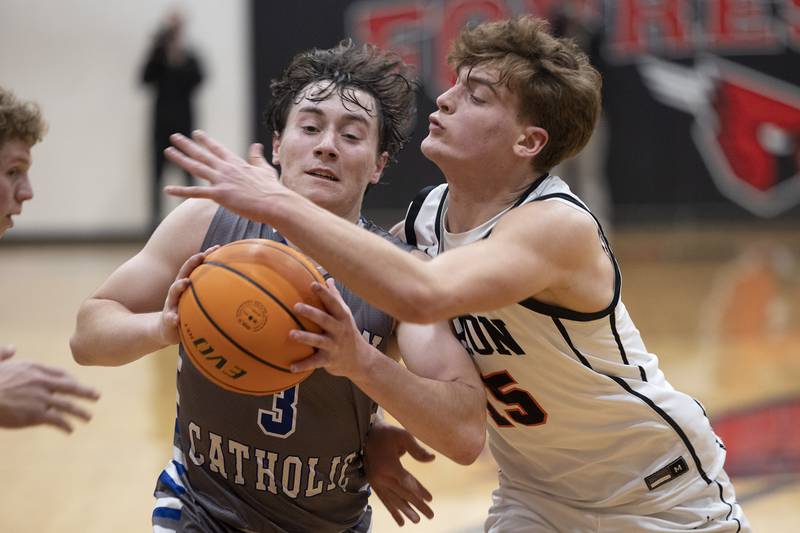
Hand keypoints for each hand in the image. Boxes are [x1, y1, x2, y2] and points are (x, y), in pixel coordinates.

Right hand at [0, 348, 99, 432]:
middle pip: (70, 387)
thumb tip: (12, 348)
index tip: (77, 385)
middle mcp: (41, 382)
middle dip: (85, 392)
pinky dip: (65, 424)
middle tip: (97, 396)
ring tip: (88, 418)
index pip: (59, 374)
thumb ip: (4, 354)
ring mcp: (40, 399)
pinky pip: (56, 420)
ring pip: (67, 405)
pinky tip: (70, 429)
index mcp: (34, 369)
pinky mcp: (36, 414)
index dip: (70, 380)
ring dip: (80, 412)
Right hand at [158, 245, 218, 344]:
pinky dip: (172, 317)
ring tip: (184, 283)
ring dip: (178, 287)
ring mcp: (171, 304)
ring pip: (172, 293)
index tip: (217, 247)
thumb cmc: (188, 312)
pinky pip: (169, 318)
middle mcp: (178, 292)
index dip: (205, 257)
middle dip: (191, 264)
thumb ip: (214, 295)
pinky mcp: (167, 318)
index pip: (196, 267)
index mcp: (187, 286)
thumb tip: (240, 290)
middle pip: (183, 274)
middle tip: (200, 256)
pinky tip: (175, 318)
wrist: (167, 328)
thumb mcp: (199, 302)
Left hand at [164, 131, 283, 222]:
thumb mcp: (265, 169)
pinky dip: (181, 191)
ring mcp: (221, 181)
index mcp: (237, 163)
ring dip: (181, 159)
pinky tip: (167, 189)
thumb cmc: (272, 189)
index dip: (206, 141)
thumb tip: (256, 145)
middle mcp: (226, 169)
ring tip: (168, 151)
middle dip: (187, 145)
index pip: (218, 148)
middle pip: (202, 154)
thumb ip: (257, 157)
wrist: (274, 202)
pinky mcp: (219, 195)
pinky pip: (196, 192)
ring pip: (196, 167)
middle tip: (174, 137)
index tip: (196, 133)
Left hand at [288, 279, 373, 379]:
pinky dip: (303, 365)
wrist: (360, 360)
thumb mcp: (345, 315)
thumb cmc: (348, 332)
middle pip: (325, 320)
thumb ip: (336, 298)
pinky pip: (315, 362)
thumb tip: (329, 279)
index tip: (313, 284)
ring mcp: (334, 345)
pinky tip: (291, 367)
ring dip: (305, 338)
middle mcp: (339, 330)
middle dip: (311, 313)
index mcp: (342, 317)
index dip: (324, 293)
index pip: (333, 303)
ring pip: (319, 341)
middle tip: (296, 306)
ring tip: (291, 334)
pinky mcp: (329, 360)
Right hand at [365, 421, 434, 525]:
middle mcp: (381, 476)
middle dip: (417, 505)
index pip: (406, 482)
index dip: (418, 491)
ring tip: (417, 521)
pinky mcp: (373, 484)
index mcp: (389, 465)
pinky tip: (401, 521)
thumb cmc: (388, 433)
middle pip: (402, 493)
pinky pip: (385, 500)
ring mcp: (376, 481)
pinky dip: (393, 511)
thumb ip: (417, 449)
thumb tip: (432, 459)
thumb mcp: (403, 436)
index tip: (430, 499)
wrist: (366, 434)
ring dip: (406, 511)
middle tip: (430, 515)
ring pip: (393, 499)